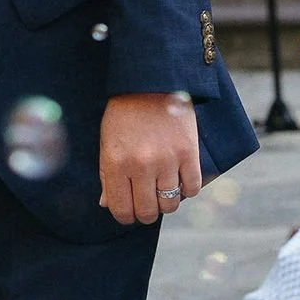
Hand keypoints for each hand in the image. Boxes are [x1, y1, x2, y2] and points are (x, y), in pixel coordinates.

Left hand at [97, 91, 201, 225]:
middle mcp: (141, 166)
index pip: (121, 209)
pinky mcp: (189, 153)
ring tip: (162, 193)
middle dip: (146, 214)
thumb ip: (107, 175)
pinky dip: (186, 190)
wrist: (150, 83)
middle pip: (147, 212)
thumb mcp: (107, 143)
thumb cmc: (124, 114)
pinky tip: (179, 181)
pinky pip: (191, 188)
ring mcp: (167, 160)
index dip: (125, 217)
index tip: (129, 213)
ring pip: (170, 204)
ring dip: (166, 204)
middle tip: (147, 206)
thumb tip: (107, 205)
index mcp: (116, 163)